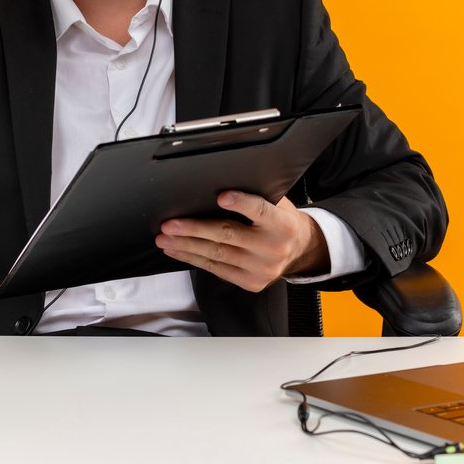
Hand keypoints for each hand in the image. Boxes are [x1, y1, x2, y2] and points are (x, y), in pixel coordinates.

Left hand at [156, 192, 329, 291]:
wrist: (299, 250)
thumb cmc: (281, 220)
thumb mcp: (278, 203)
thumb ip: (256, 194)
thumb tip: (221, 181)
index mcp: (281, 224)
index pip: (260, 210)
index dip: (241, 203)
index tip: (221, 196)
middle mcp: (272, 248)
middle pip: (228, 235)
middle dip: (194, 229)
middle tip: (170, 224)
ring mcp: (261, 268)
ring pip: (217, 255)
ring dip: (186, 246)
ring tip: (164, 238)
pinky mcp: (250, 282)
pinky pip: (216, 269)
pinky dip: (193, 259)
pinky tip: (177, 251)